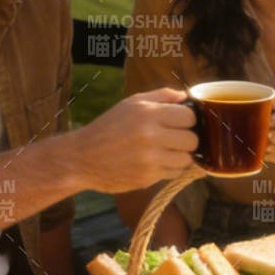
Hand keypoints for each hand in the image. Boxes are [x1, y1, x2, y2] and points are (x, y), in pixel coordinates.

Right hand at [73, 88, 197, 193]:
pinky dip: (168, 168)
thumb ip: (161, 96)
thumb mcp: (131, 103)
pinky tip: (154, 162)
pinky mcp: (147, 178)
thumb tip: (187, 97)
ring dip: (179, 156)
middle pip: (192, 140)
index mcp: (148, 113)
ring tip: (165, 152)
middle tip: (173, 139)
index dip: (187, 120)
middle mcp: (150, 135)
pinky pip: (173, 173)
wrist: (82, 157)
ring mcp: (149, 159)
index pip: (189, 117)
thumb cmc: (108, 127)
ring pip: (186, 159)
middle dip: (186, 139)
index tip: (179, 122)